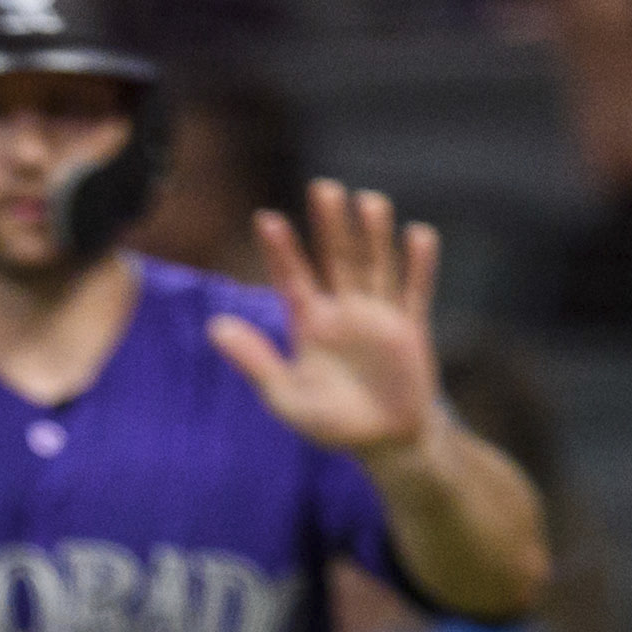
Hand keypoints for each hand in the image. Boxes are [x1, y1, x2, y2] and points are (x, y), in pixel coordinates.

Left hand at [209, 182, 444, 467]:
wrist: (385, 443)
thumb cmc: (334, 423)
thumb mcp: (285, 397)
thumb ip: (254, 360)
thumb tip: (214, 326)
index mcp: (310, 324)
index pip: (292, 279)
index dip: (281, 251)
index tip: (266, 219)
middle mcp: (344, 311)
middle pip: (336, 259)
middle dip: (330, 226)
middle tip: (322, 188)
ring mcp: (379, 315)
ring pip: (375, 266)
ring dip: (373, 235)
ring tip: (368, 201)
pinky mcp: (410, 327)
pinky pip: (414, 291)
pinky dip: (418, 265)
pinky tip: (418, 234)